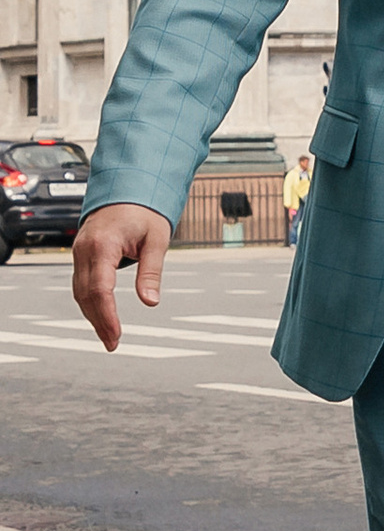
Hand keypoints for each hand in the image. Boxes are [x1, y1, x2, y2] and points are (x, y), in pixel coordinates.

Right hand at [72, 203, 172, 351]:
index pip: (100, 288)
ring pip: (79, 291)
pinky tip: (100, 315)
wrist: (128, 187)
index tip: (116, 335)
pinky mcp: (81, 254)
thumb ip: (152, 271)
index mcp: (103, 245)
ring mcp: (79, 251)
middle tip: (113, 344)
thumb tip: (150, 301)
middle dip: (98, 322)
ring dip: (92, 315)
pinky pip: (80, 283)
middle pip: (85, 294)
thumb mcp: (157, 239)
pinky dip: (89, 301)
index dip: (106, 315)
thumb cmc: (144, 210)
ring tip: (109, 336)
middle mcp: (85, 249)